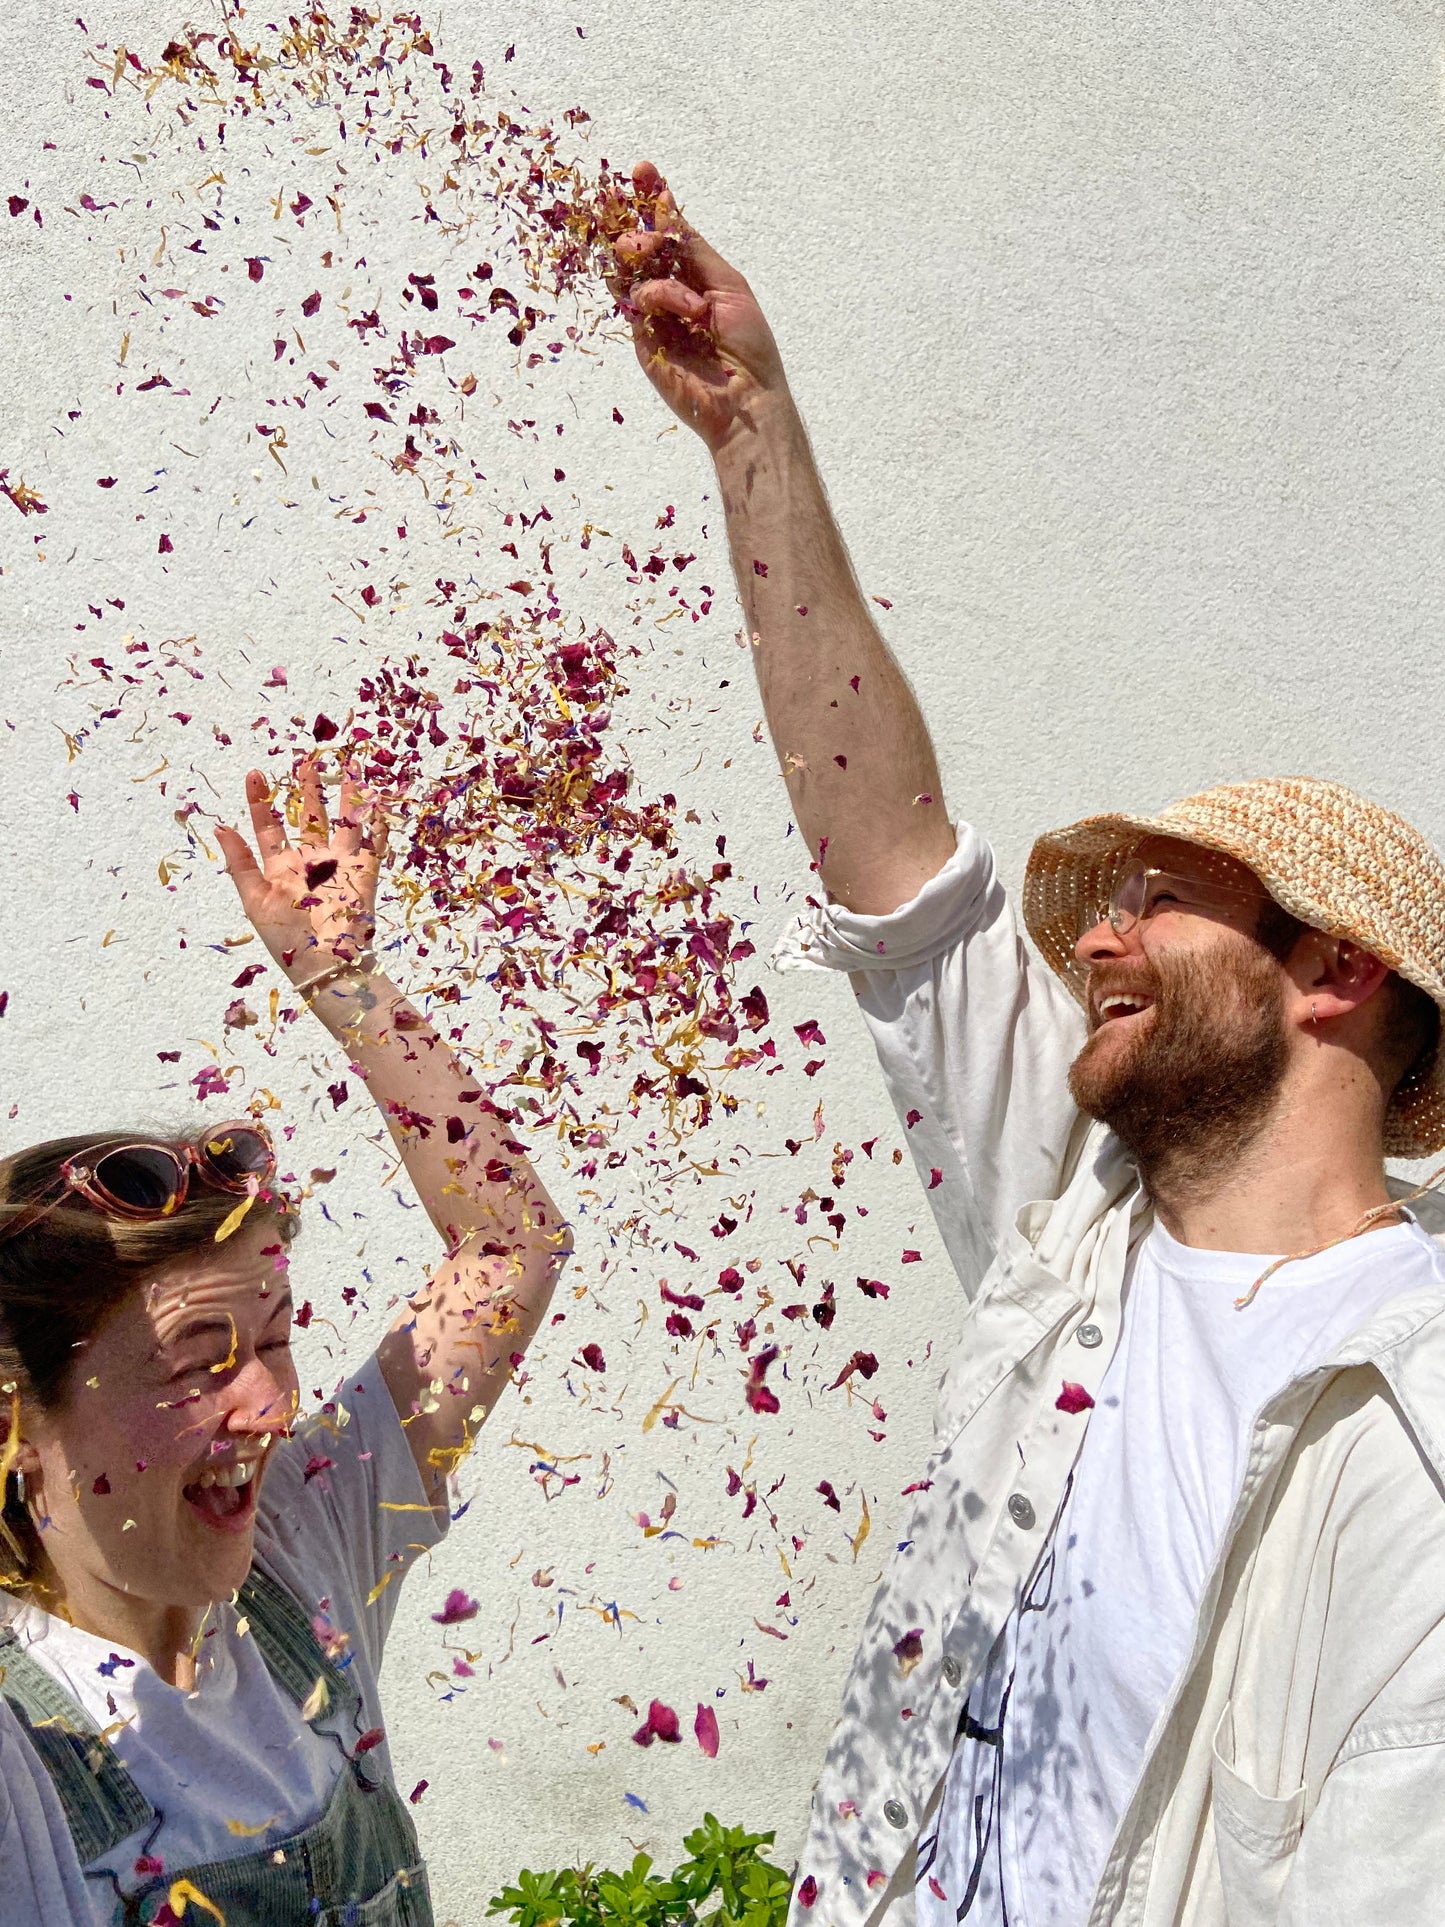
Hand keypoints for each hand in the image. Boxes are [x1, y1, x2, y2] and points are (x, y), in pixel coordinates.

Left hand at [215, 762, 387, 986]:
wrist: (325, 965)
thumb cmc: (284, 937)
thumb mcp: (254, 898)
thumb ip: (239, 862)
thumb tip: (219, 826)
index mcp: (280, 867)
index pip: (267, 826)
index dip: (260, 800)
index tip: (254, 773)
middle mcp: (310, 861)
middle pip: (308, 816)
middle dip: (307, 789)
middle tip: (306, 760)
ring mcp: (338, 865)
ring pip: (344, 822)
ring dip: (347, 796)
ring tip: (350, 767)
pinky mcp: (364, 873)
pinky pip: (374, 843)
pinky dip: (378, 823)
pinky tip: (378, 800)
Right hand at [610, 162, 790, 453]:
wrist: (743, 400)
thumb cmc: (748, 347)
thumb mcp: (728, 286)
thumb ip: (695, 252)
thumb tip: (666, 212)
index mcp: (697, 274)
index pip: (670, 230)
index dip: (654, 199)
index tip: (641, 170)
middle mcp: (672, 289)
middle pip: (643, 243)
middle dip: (635, 221)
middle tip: (633, 216)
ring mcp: (654, 313)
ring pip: (630, 268)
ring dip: (636, 251)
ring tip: (643, 249)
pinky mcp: (642, 337)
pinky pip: (635, 299)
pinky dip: (654, 292)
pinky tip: (675, 302)